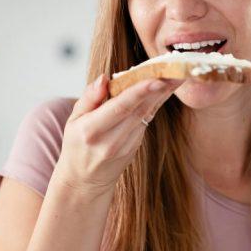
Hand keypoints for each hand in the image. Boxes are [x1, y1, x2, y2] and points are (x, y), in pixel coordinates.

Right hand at [51, 74, 183, 197]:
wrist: (85, 181)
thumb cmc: (77, 145)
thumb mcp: (73, 120)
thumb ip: (89, 98)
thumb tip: (103, 78)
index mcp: (92, 131)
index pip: (120, 107)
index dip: (140, 92)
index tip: (158, 79)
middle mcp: (111, 140)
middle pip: (139, 109)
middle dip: (159, 89)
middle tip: (177, 70)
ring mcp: (126, 146)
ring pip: (147, 114)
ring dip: (163, 94)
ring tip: (177, 75)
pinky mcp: (135, 146)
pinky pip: (147, 120)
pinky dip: (157, 103)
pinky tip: (167, 89)